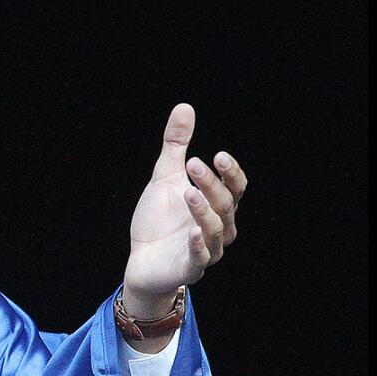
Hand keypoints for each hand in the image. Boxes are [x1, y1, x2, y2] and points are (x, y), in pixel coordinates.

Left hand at [122, 104, 246, 315]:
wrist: (140, 259)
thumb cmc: (158, 220)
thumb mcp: (164, 177)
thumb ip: (175, 145)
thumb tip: (184, 107)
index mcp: (217, 205)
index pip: (236, 188)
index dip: (230, 173)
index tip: (216, 155)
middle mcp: (219, 227)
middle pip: (226, 205)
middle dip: (212, 184)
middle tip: (194, 164)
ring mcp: (207, 250)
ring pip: (216, 229)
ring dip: (204, 210)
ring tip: (189, 192)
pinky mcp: (190, 269)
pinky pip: (200, 258)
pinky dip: (198, 245)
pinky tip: (191, 232)